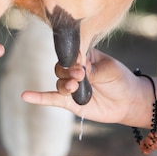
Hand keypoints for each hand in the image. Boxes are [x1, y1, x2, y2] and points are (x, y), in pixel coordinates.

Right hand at [22, 48, 148, 125]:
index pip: (71, 53)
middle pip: (61, 67)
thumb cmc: (121, 80)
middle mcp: (75, 70)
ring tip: (75, 87)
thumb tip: (78, 70)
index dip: (73, 58)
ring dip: (65, 84)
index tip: (82, 64)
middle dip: (68, 71)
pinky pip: (51, 98)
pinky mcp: (70, 102)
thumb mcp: (110, 69)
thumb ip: (92, 69)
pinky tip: (26, 96)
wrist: (130, 102)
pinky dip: (38, 97)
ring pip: (59, 82)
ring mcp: (72, 86)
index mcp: (85, 56)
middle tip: (81, 76)